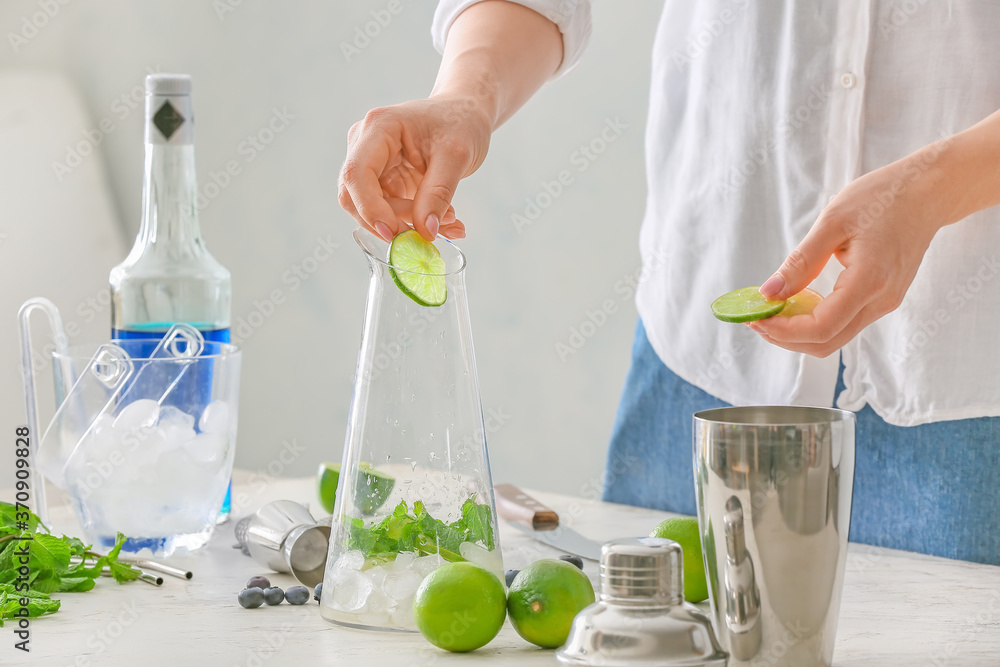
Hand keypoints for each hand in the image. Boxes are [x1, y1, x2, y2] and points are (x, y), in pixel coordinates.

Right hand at [338, 95, 493, 241]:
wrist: (464, 114)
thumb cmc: (460, 122)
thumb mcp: (457, 155)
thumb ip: (439, 193)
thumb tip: (426, 230)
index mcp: (379, 128)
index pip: (357, 173)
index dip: (369, 208)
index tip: (394, 232)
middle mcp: (365, 144)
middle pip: (354, 196)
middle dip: (388, 221)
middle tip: (427, 232)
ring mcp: (371, 164)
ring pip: (368, 209)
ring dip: (403, 224)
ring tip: (447, 221)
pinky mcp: (382, 181)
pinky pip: (387, 211)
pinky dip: (412, 222)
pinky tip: (442, 220)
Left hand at [749, 144, 950, 356]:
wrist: (927, 192)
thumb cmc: (883, 198)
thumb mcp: (833, 222)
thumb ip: (800, 262)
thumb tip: (769, 293)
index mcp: (870, 281)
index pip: (821, 328)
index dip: (783, 331)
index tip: (756, 318)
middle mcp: (881, 301)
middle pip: (826, 342)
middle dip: (786, 338)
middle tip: (757, 318)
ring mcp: (885, 302)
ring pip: (835, 336)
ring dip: (799, 332)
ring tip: (772, 310)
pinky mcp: (883, 298)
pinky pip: (845, 321)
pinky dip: (816, 320)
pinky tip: (797, 301)